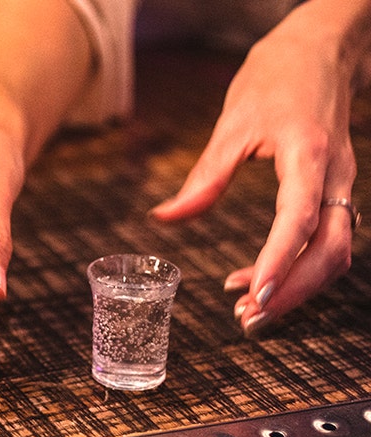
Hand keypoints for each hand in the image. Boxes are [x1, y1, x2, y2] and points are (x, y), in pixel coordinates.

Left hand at [150, 15, 356, 335]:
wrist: (319, 50)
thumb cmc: (276, 79)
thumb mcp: (232, 124)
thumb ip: (204, 178)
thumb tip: (164, 218)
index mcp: (308, 155)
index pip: (300, 219)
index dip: (280, 260)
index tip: (255, 292)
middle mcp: (336, 176)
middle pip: (330, 250)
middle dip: (292, 290)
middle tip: (248, 317)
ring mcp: (342, 186)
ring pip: (335, 252)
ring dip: (297, 288)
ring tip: (249, 310)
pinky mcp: (336, 192)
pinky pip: (328, 241)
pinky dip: (298, 269)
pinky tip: (258, 282)